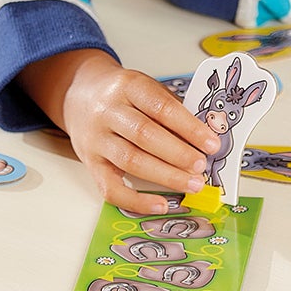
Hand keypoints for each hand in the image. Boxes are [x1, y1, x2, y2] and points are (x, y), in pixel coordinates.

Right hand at [20, 49, 220, 211]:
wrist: (78, 94)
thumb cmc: (123, 95)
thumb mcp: (146, 89)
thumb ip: (172, 110)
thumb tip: (204, 139)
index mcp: (129, 86)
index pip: (161, 107)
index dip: (189, 127)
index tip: (212, 144)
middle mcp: (108, 111)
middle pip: (145, 135)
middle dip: (178, 154)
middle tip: (201, 167)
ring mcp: (96, 139)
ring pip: (130, 160)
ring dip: (165, 176)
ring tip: (191, 184)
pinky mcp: (90, 163)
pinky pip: (110, 188)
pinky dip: (136, 200)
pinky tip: (160, 204)